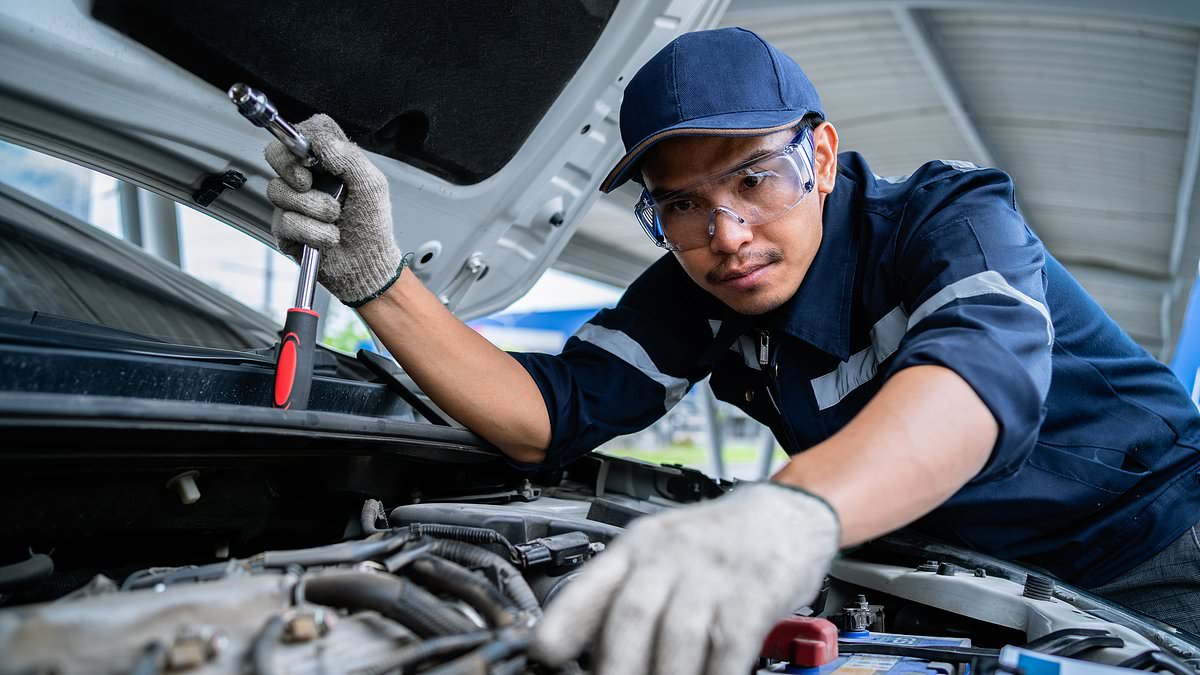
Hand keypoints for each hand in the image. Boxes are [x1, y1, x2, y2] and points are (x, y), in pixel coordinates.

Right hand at [264, 114, 404, 306]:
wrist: (367, 264)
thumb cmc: (372, 225)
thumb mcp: (371, 185)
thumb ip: (348, 157)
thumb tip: (319, 139)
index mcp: (329, 162)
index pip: (305, 132)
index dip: (303, 136)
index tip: (313, 153)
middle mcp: (308, 178)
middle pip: (276, 153)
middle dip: (290, 168)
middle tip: (309, 182)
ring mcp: (293, 202)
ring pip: (279, 190)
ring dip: (313, 207)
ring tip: (335, 218)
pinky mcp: (285, 228)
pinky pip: (285, 220)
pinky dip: (312, 231)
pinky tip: (328, 237)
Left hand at [530, 482, 839, 674]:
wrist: (787, 512)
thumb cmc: (717, 543)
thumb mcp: (662, 555)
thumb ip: (627, 594)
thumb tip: (589, 650)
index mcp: (637, 547)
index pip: (590, 584)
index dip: (563, 623)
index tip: (544, 655)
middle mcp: (669, 555)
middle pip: (631, 616)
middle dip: (616, 667)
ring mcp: (713, 571)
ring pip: (677, 635)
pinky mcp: (755, 589)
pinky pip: (729, 642)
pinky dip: (717, 674)